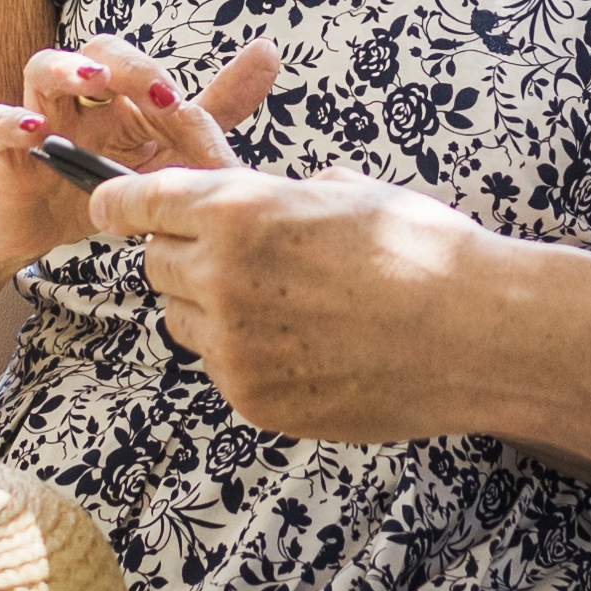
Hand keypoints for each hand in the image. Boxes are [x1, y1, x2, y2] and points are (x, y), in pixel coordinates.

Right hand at [0, 37, 277, 275]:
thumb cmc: (100, 179)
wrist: (32, 226)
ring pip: (42, 70)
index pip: (141, 67)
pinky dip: (10, 122)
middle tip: (153, 92)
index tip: (181, 104)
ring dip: (67, 69)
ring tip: (92, 79)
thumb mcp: (165, 152)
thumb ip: (214, 108)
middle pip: (97, 50)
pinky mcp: (3, 154)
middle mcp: (82, 98)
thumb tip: (270, 52)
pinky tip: (33, 130)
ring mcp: (39, 119)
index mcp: (120, 97)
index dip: (160, 79)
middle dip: (125, 63)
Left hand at [83, 162, 491, 438]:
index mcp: (239, 210)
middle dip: (185, 255)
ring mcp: (234, 346)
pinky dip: (248, 355)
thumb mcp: (348, 192)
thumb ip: (282, 194)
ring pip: (183, 321)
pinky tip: (309, 345)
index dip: (119, 202)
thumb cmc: (425, 251)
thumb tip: (269, 196)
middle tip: (241, 256)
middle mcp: (221, 276)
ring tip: (287, 305)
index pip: (135, 203)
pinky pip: (221, 368)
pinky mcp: (252, 398)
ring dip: (213, 308)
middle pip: (156, 264)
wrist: (479, 335)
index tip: (112, 206)